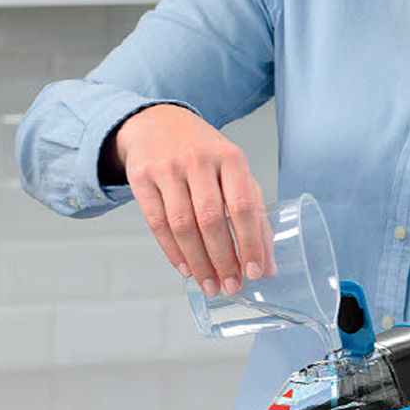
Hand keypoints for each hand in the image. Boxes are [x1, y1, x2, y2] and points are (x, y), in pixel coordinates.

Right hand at [107, 104, 266, 295]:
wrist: (157, 123)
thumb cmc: (205, 155)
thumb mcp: (234, 173)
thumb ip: (254, 216)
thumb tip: (268, 267)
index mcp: (230, 157)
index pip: (243, 206)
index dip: (250, 243)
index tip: (255, 273)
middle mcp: (198, 160)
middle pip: (211, 219)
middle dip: (223, 260)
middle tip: (231, 287)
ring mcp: (167, 168)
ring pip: (183, 225)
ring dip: (198, 262)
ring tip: (209, 285)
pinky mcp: (142, 178)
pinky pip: (157, 223)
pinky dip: (173, 252)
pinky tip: (186, 269)